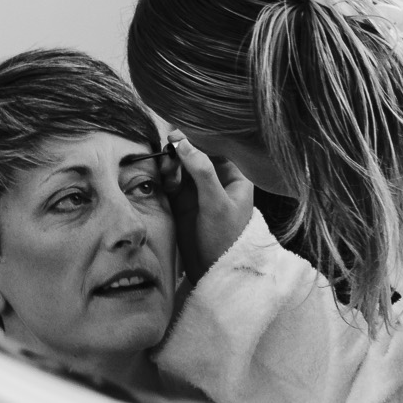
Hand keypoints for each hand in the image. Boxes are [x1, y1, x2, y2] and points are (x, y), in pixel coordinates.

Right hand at [165, 131, 256, 281]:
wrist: (213, 270)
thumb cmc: (225, 238)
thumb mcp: (216, 204)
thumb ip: (202, 171)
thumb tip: (184, 143)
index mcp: (236, 178)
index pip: (217, 147)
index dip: (198, 137)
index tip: (178, 132)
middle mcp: (218, 180)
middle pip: (196, 153)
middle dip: (181, 150)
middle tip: (169, 149)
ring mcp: (199, 190)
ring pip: (181, 165)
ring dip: (172, 163)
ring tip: (168, 171)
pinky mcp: (183, 201)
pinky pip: (171, 179)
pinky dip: (167, 176)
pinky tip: (166, 181)